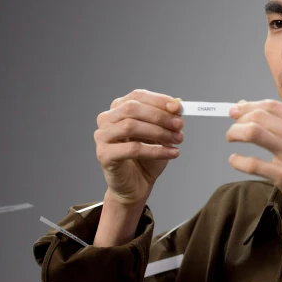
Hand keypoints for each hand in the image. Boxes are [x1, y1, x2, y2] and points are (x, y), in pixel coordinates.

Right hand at [94, 89, 184, 204]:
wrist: (137, 184)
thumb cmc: (146, 157)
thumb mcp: (161, 134)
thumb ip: (166, 118)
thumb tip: (178, 103)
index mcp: (118, 108)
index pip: (138, 96)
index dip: (159, 100)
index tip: (178, 108)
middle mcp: (106, 119)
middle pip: (132, 109)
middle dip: (160, 116)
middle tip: (179, 125)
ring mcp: (102, 137)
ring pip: (130, 126)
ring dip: (159, 132)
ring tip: (177, 140)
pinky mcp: (104, 155)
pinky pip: (132, 149)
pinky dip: (156, 150)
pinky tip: (172, 153)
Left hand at [226, 100, 281, 220]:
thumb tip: (243, 106)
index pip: (271, 105)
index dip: (248, 106)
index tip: (235, 111)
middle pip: (260, 116)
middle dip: (239, 120)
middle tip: (233, 129)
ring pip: (253, 132)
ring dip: (235, 133)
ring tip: (231, 139)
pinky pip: (252, 163)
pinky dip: (237, 160)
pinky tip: (235, 160)